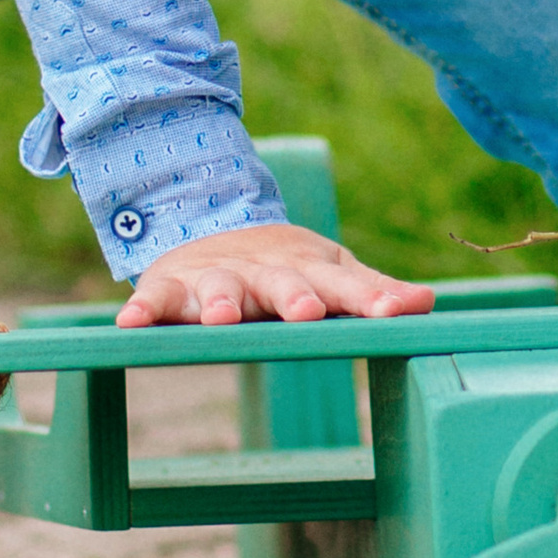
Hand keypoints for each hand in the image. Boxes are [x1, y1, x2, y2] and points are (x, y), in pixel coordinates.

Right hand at [114, 221, 435, 327]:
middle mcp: (263, 271)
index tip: (394, 312)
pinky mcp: (170, 287)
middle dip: (294, 296)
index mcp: (309, 269)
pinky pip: (153, 299)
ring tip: (219, 318)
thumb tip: (429, 302)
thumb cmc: (287, 269)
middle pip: (281, 283)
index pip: (346, 284)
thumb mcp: (332, 274)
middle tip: (307, 312)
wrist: (212, 232)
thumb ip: (373, 292)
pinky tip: (129, 325)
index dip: (370, 298)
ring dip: (218, 301)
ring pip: (218, 289)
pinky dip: (141, 309)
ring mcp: (214, 277)